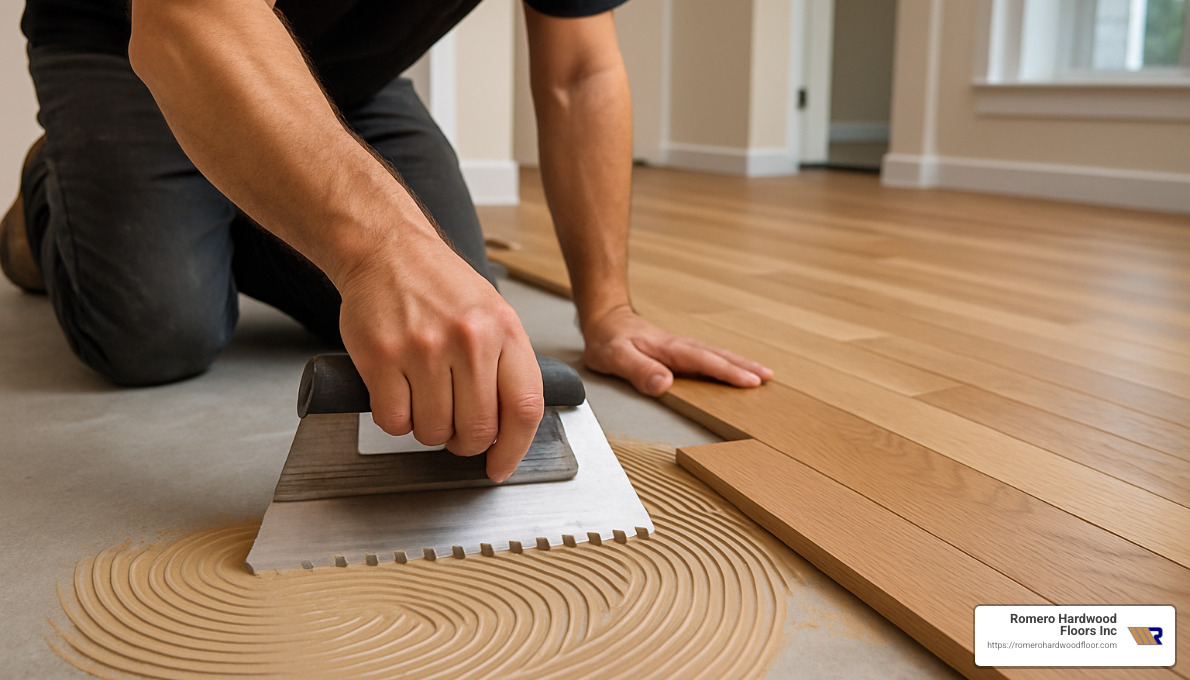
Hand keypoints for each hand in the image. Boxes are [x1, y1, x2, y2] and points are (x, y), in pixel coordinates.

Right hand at [336, 235, 543, 482]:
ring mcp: (424, 348)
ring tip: (423, 398)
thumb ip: (506, 366)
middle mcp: (469, 339)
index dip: (514, 449)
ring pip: (433, 431)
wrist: (387, 250)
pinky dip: (395, 420)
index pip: (524, 408)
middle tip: (455, 430)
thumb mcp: (492, 314)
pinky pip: (394, 421)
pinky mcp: (382, 357)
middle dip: (464, 442)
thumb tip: (511, 429)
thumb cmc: (440, 285)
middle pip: (478, 429)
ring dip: (427, 429)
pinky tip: (397, 394)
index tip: (500, 465)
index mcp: (504, 330)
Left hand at [581, 305, 773, 396]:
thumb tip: (664, 383)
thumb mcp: (615, 357)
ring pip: (717, 355)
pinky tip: (733, 369)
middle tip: (769, 378)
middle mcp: (681, 347)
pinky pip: (708, 357)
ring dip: (740, 364)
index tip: (751, 382)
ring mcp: (681, 348)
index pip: (706, 361)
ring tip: (762, 374)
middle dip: (745, 367)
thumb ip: (639, 370)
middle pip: (719, 356)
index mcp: (671, 349)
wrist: (605, 320)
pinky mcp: (678, 352)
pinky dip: (726, 363)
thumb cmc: (608, 340)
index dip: (729, 372)